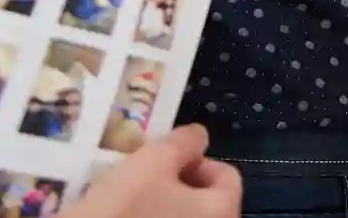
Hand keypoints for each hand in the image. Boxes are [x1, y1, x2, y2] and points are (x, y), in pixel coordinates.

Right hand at [64, 124, 240, 217]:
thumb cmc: (125, 209)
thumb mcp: (154, 162)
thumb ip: (184, 143)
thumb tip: (199, 137)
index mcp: (223, 211)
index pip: (226, 177)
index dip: (196, 160)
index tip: (164, 159)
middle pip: (204, 201)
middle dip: (177, 183)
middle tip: (144, 176)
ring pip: (180, 217)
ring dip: (161, 204)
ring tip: (128, 197)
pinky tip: (122, 216)